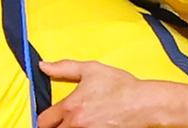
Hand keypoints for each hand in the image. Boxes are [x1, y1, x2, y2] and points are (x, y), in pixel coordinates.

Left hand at [38, 60, 152, 127]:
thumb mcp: (90, 69)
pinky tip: (87, 126)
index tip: (47, 119)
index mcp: (71, 106)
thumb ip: (63, 68)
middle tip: (60, 122)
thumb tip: (44, 66)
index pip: (44, 120)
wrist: (143, 102)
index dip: (43, 120)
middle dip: (55, 127)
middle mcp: (77, 124)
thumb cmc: (120, 86)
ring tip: (75, 124)